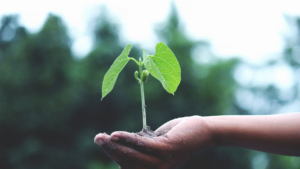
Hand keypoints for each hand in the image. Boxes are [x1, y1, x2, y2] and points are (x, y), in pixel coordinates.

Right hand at [94, 116, 214, 168]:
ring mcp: (162, 162)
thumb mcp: (156, 143)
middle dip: (110, 150)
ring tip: (101, 137)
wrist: (201, 131)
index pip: (128, 165)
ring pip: (132, 155)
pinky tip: (116, 134)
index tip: (103, 143)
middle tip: (97, 138)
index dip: (114, 155)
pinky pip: (142, 145)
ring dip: (115, 145)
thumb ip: (141, 147)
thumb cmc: (177, 136)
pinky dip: (128, 139)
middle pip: (127, 162)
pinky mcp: (166, 150)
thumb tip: (122, 145)